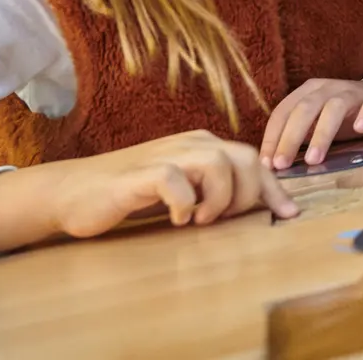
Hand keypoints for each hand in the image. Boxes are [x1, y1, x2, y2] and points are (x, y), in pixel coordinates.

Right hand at [47, 130, 296, 236]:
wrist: (73, 192)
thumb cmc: (130, 194)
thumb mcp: (182, 189)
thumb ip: (214, 189)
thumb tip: (257, 206)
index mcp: (203, 145)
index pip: (253, 159)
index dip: (274, 189)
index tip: (288, 214)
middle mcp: (190, 143)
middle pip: (246, 158)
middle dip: (249, 195)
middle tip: (225, 219)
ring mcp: (165, 155)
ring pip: (218, 163)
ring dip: (219, 198)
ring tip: (200, 219)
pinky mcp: (141, 173)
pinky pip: (176, 180)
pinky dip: (184, 203)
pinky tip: (176, 219)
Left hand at [261, 76, 362, 169]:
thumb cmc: (347, 119)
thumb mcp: (318, 128)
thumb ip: (299, 141)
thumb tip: (272, 168)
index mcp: (307, 94)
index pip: (283, 113)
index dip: (272, 138)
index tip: (266, 165)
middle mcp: (327, 88)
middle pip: (304, 109)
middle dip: (290, 138)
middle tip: (282, 164)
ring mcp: (354, 90)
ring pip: (335, 107)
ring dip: (322, 133)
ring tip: (313, 159)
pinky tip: (361, 129)